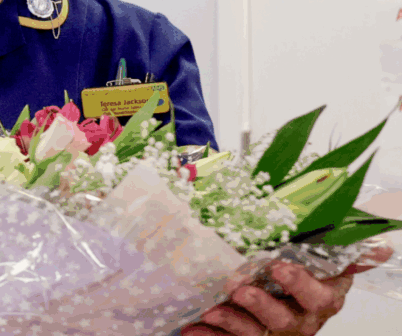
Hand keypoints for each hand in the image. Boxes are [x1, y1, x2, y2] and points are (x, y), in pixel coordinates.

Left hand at [181, 245, 393, 335]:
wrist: (265, 307)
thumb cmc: (293, 281)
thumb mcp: (318, 264)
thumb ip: (345, 254)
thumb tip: (382, 247)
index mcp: (320, 299)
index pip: (321, 297)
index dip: (301, 284)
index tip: (279, 266)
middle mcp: (299, 321)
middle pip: (287, 320)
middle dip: (264, 306)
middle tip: (240, 290)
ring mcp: (272, 335)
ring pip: (255, 334)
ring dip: (232, 322)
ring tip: (211, 310)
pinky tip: (193, 329)